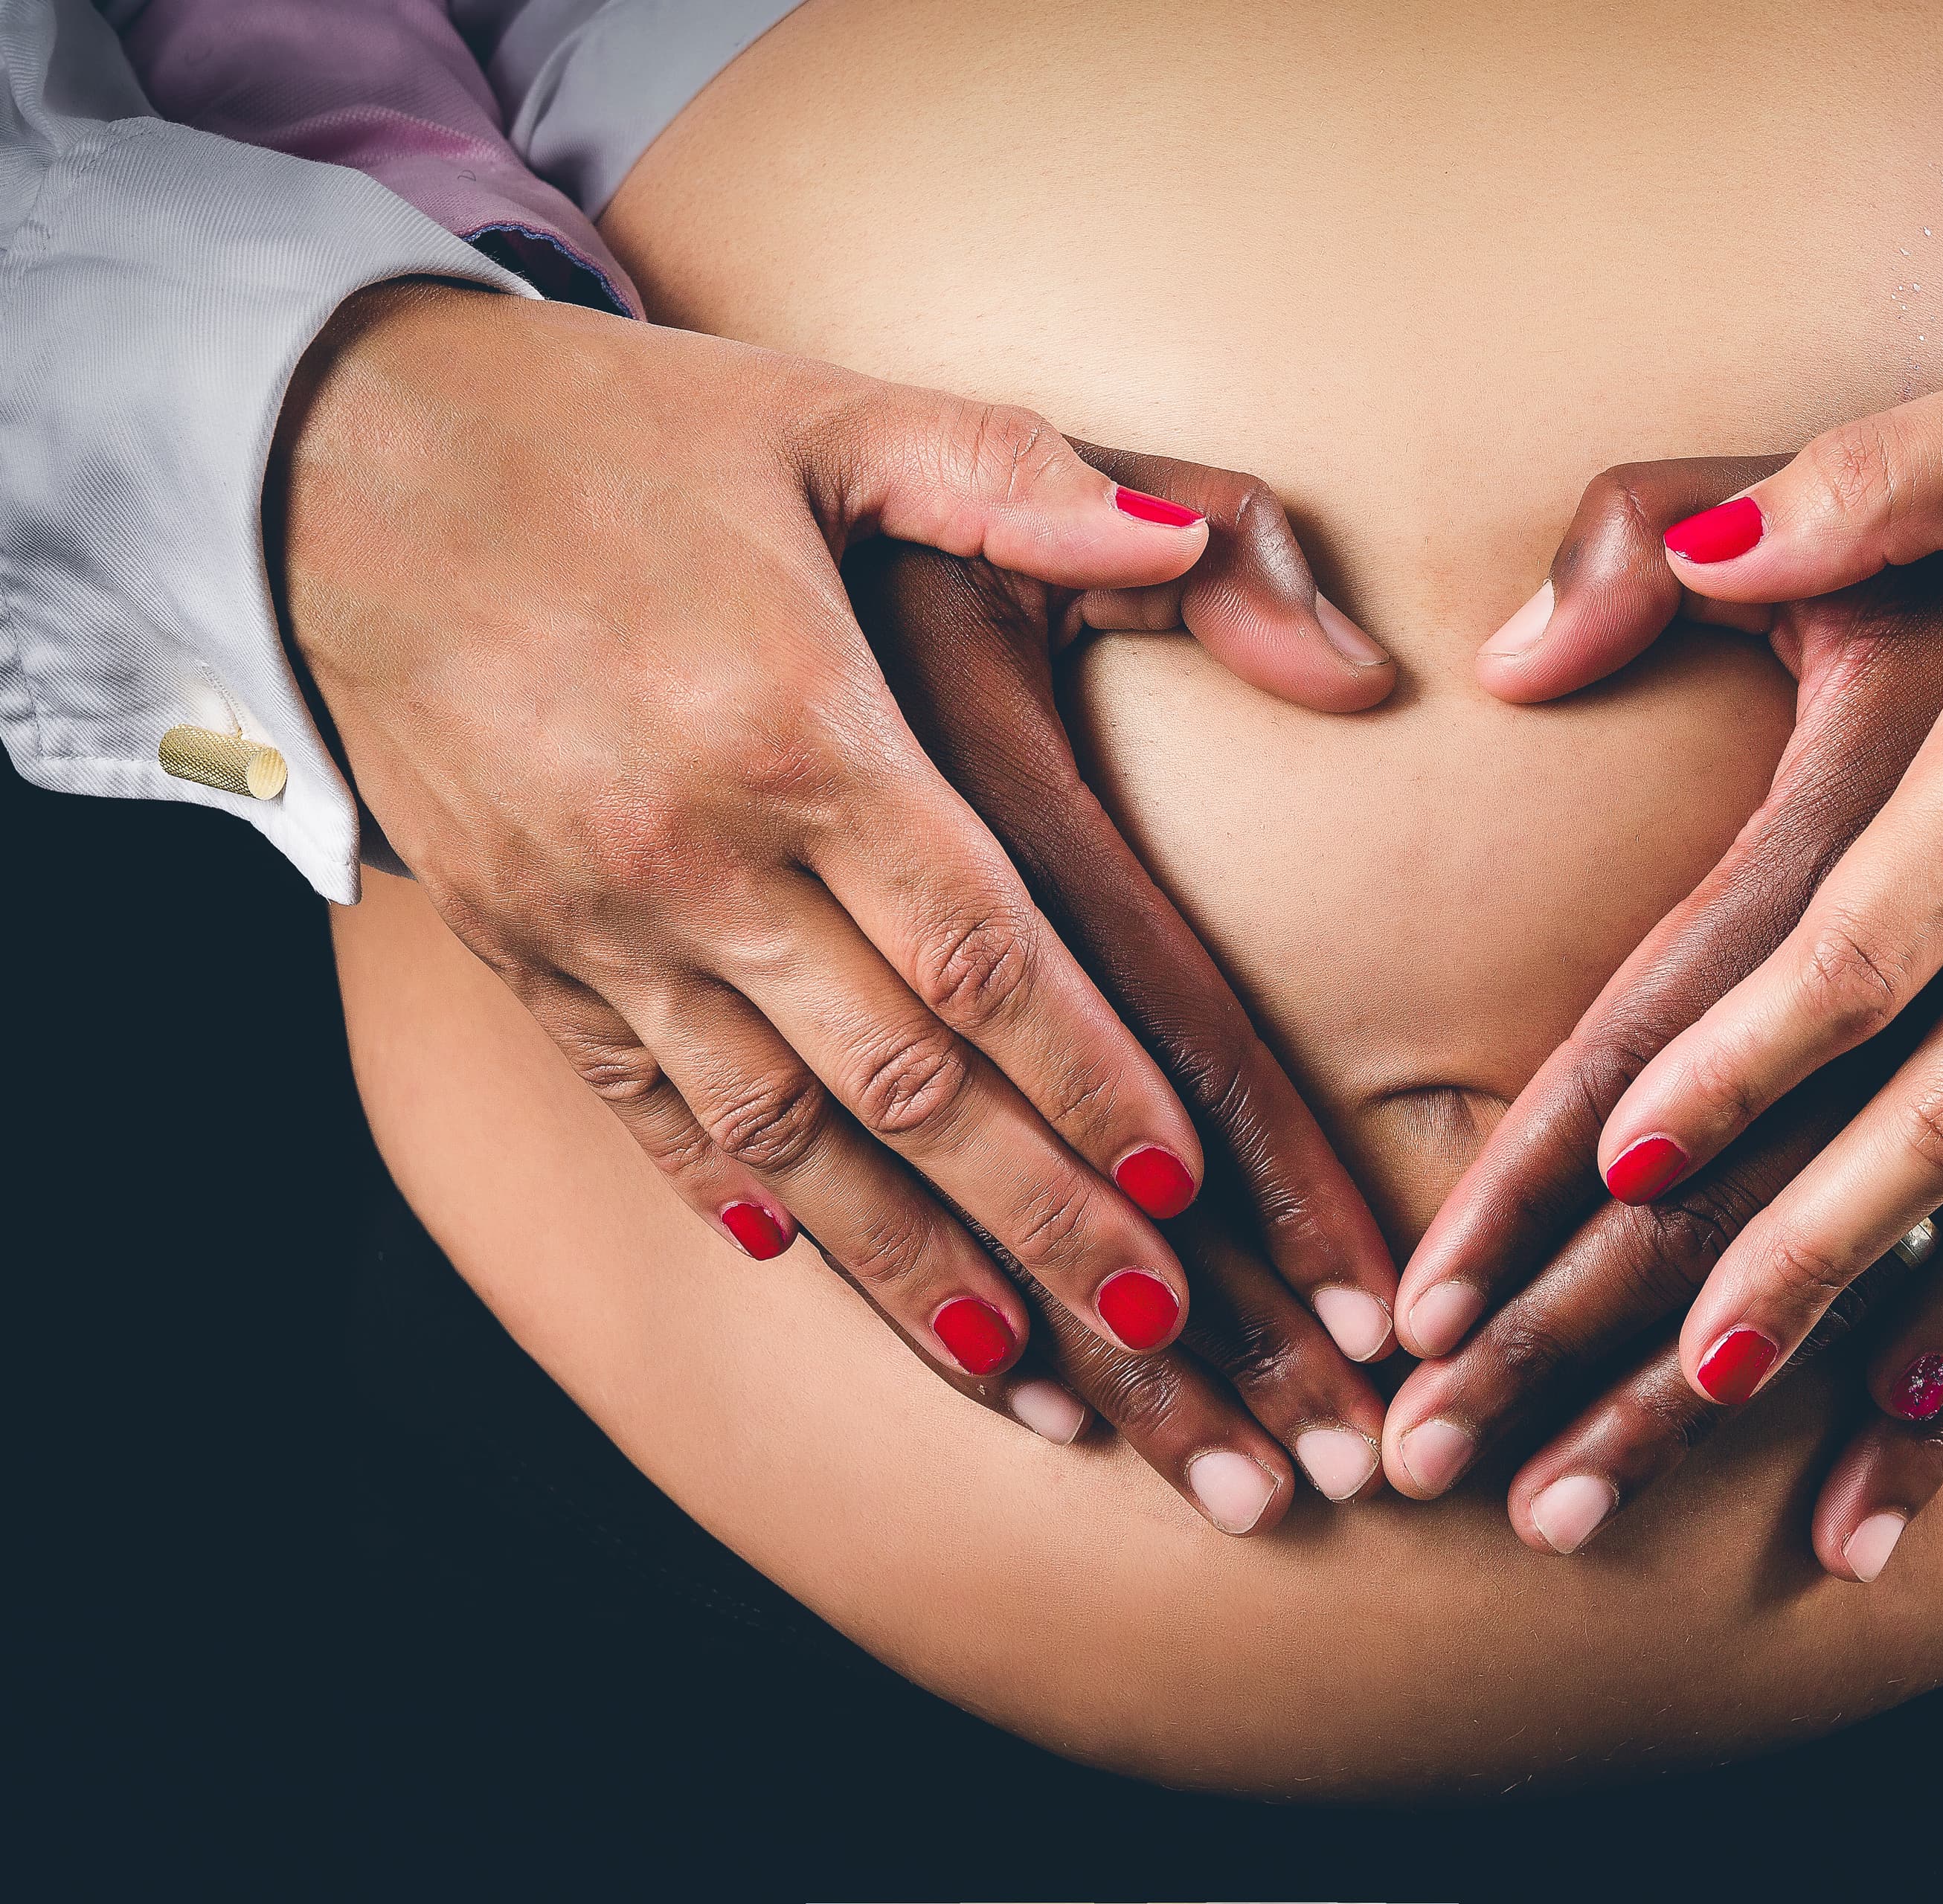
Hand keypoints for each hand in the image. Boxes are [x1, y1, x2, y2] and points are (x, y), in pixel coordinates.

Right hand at [272, 283, 1400, 1528]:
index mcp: (797, 727)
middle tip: (1162, 1340)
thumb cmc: (623, 431)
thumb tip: (1204, 546)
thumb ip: (1034, 491)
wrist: (332, 453)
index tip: (1192, 1190)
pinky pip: (638, 1103)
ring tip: (1019, 1363)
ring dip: (903, 1260)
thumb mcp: (837, 422)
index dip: (1092, 1083)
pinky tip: (807, 1272)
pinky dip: (728, 1196)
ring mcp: (588, 916)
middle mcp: (691, 850)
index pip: (985, 955)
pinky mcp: (512, 943)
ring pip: (776, 1135)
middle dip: (1040, 1220)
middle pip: (902, 1082)